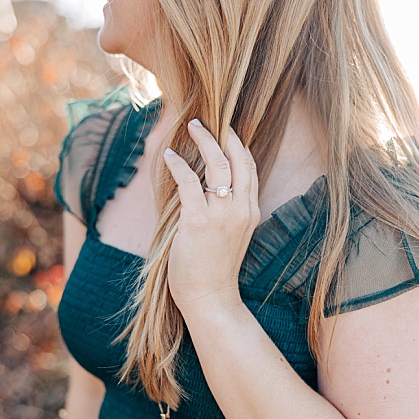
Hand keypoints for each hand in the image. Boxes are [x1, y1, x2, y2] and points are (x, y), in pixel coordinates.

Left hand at [162, 119, 259, 318]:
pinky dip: (178, 165)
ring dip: (204, 141)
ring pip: (218, 165)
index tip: (224, 131)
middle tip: (207, 121)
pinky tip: (167, 156)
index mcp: (251, 212)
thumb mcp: (230, 234)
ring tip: (191, 127)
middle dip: (224, 135)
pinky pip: (190, 183)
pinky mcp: (199, 222)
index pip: (249, 169)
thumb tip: (204, 183)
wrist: (211, 296)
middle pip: (239, 160)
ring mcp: (222, 216)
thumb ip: (225, 209)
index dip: (237, 145)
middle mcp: (241, 210)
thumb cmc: (214, 267)